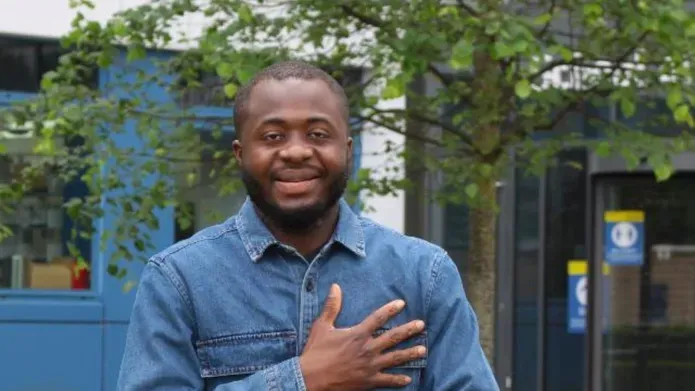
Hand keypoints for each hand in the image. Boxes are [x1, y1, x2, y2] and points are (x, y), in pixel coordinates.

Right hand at [299, 284, 426, 390]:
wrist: (311, 379)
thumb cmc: (315, 352)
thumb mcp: (321, 326)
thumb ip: (331, 306)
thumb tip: (335, 286)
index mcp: (357, 334)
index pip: (378, 318)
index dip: (391, 309)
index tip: (402, 303)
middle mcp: (367, 349)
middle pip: (393, 337)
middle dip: (409, 330)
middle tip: (421, 325)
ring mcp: (370, 366)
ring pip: (395, 358)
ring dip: (410, 353)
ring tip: (423, 349)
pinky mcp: (368, 381)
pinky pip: (387, 380)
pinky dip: (398, 380)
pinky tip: (408, 379)